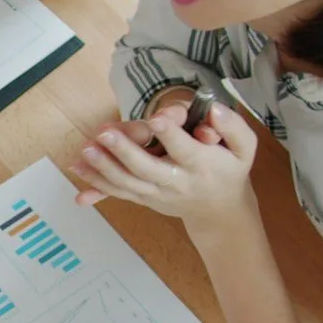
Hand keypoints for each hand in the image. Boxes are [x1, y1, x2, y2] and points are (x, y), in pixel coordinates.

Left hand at [70, 101, 260, 229]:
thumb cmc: (230, 170)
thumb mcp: (245, 149)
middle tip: (104, 133)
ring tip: (85, 151)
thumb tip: (216, 111)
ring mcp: (158, 193)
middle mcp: (177, 181)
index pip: (184, 149)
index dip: (171, 135)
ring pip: (128, 183)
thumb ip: (234, 127)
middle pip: (148, 168)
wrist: (220, 211)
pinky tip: (77, 169)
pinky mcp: (144, 199)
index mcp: (201, 164)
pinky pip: (118, 192)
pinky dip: (96, 182)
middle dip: (125, 151)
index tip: (156, 119)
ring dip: (104, 168)